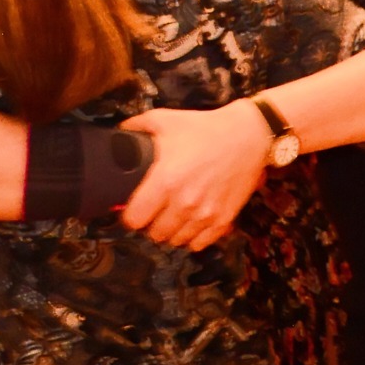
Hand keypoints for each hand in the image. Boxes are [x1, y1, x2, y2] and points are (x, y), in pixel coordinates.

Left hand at [119, 103, 270, 247]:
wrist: (248, 136)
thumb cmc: (204, 128)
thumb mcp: (165, 120)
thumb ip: (136, 128)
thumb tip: (116, 135)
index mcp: (165, 182)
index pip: (134, 219)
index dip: (129, 216)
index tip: (132, 210)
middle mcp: (184, 204)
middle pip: (154, 234)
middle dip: (150, 225)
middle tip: (153, 212)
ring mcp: (204, 215)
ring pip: (175, 241)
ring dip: (171, 232)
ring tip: (172, 217)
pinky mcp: (222, 221)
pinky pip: (199, 244)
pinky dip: (192, 238)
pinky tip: (190, 224)